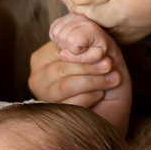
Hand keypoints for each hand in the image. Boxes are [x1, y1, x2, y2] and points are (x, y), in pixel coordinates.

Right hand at [46, 13, 131, 133]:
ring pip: (66, 86)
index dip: (84, 50)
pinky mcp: (54, 115)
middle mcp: (38, 78)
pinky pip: (72, 104)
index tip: (105, 52)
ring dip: (94, 82)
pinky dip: (90, 98)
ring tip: (112, 80)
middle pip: (61, 68)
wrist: (112, 108)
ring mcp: (44, 98)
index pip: (59, 49)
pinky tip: (100, 95)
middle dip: (89, 66)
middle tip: (109, 65)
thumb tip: (84, 34)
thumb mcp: (101, 53)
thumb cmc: (104, 78)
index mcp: (42, 58)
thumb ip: (93, 38)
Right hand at [50, 11, 115, 64]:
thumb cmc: (100, 51)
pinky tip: (67, 39)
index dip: (75, 51)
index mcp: (91, 28)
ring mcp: (72, 15)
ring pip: (55, 31)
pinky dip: (57, 37)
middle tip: (78, 49)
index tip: (84, 50)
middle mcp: (81, 18)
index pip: (72, 40)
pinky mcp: (64, 16)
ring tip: (73, 44)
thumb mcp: (95, 58)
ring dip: (61, 42)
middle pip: (61, 36)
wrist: (102, 41)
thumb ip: (81, 59)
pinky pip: (52, 28)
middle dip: (66, 47)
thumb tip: (62, 55)